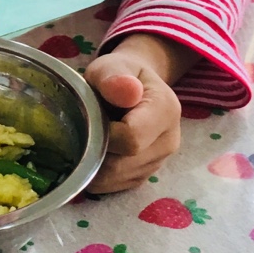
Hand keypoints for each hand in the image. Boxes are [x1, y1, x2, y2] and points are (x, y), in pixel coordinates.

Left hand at [84, 34, 197, 193]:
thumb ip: (115, 78)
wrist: (133, 85)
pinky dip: (98, 175)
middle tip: (84, 129)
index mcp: (165, 111)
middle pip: (122, 164)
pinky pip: (116, 186)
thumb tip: (128, 91)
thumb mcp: (112, 66)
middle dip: (95, 151)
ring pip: (117, 178)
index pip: (131, 139)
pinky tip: (94, 153)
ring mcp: (159, 162)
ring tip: (91, 138)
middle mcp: (169, 141)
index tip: (92, 118)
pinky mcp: (146, 175)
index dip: (103, 133)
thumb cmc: (119, 74)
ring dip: (94, 164)